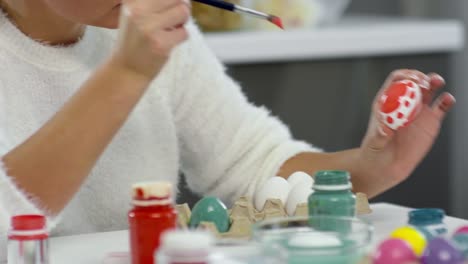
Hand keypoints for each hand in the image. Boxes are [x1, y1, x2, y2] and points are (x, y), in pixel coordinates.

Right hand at [112, 0, 190, 78]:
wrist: (128, 68)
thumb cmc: (138, 38)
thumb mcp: (141, 14)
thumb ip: (159, 3)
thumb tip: (187, 0)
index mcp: (132, 1)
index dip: (174, 0)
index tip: (170, 10)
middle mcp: (138, 11)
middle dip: (182, 8)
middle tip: (175, 19)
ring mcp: (148, 28)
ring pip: (183, 12)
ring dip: (182, 22)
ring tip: (171, 30)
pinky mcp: (160, 44)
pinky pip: (184, 32)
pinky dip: (181, 37)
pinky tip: (167, 43)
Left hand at [359, 70, 455, 194]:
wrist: (386, 166)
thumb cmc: (375, 151)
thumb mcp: (374, 142)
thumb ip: (380, 134)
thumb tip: (386, 128)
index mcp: (387, 102)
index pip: (396, 81)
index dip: (405, 76)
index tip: (411, 80)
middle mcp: (404, 103)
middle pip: (414, 82)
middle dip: (420, 77)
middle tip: (425, 82)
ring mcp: (418, 111)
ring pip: (428, 91)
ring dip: (434, 82)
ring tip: (437, 81)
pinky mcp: (431, 121)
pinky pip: (441, 108)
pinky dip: (446, 101)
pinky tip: (448, 99)